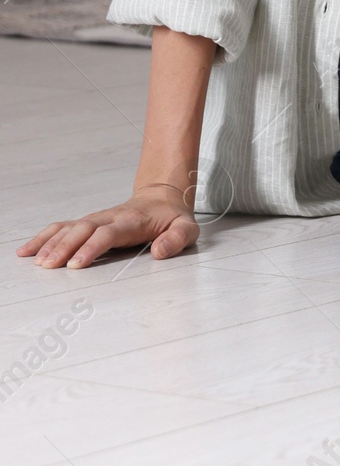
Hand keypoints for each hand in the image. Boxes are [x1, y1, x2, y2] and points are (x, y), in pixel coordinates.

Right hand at [16, 186, 199, 269]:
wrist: (163, 198)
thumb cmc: (173, 218)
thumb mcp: (187, 228)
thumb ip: (177, 239)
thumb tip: (159, 252)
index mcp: (132, 221)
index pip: (107, 233)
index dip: (91, 247)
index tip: (76, 264)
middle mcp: (109, 218)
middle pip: (82, 230)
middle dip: (64, 247)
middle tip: (49, 266)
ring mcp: (96, 219)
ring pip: (68, 228)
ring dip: (50, 243)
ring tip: (35, 261)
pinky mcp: (88, 222)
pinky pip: (62, 227)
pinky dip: (43, 237)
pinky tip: (26, 250)